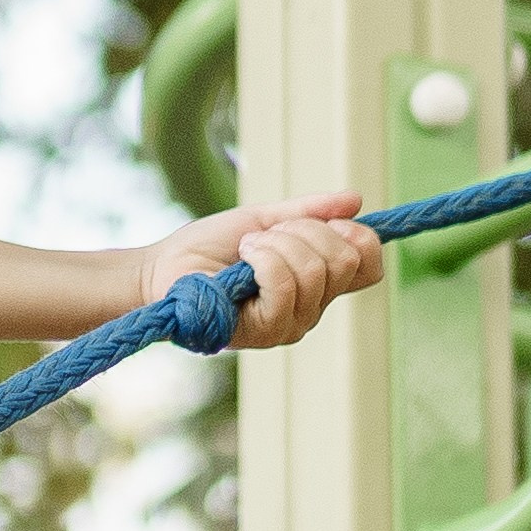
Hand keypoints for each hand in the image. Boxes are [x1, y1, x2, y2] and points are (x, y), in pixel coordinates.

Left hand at [139, 194, 383, 349]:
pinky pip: (285, 285)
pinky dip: (263, 259)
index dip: (358, 237)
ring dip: (276, 244)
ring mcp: (290, 324)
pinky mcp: (265, 332)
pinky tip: (241, 260)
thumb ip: (309, 212)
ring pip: (316, 270)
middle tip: (266, 234)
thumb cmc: (208, 249)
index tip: (326, 220)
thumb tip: (356, 199)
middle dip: (305, 231)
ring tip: (247, 248)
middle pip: (345, 260)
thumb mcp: (264, 220)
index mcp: (316, 284)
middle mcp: (311, 309)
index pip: (368, 266)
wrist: (161, 270)